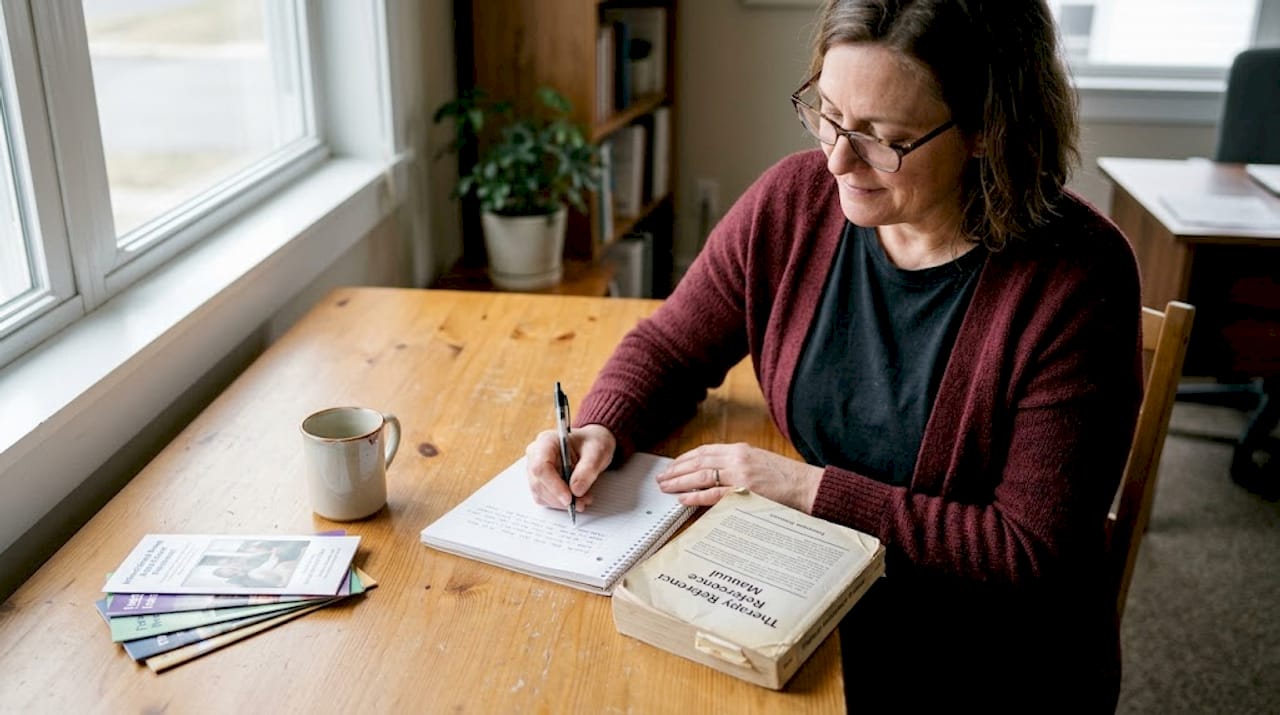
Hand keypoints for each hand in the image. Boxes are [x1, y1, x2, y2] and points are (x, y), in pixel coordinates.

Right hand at [525, 424, 616, 511]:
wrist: (591, 446)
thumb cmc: (591, 443)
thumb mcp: (597, 451)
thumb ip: (588, 469)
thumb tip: (576, 490)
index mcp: (547, 441)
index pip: (540, 466)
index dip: (553, 485)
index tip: (569, 498)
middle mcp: (536, 455)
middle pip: (538, 483)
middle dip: (560, 497)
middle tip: (582, 501)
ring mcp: (536, 470)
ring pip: (540, 494)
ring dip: (562, 503)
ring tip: (583, 499)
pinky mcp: (540, 483)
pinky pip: (545, 499)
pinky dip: (560, 503)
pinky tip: (575, 498)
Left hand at [656, 443, 822, 511]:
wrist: (807, 486)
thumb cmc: (786, 478)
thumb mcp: (758, 462)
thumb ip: (736, 465)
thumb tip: (712, 475)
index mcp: (740, 450)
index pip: (705, 451)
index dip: (685, 458)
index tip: (672, 466)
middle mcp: (738, 458)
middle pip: (698, 461)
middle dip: (677, 470)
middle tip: (661, 478)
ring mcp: (741, 474)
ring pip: (702, 475)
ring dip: (680, 482)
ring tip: (666, 487)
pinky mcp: (745, 491)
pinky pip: (714, 493)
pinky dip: (696, 496)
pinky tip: (684, 499)